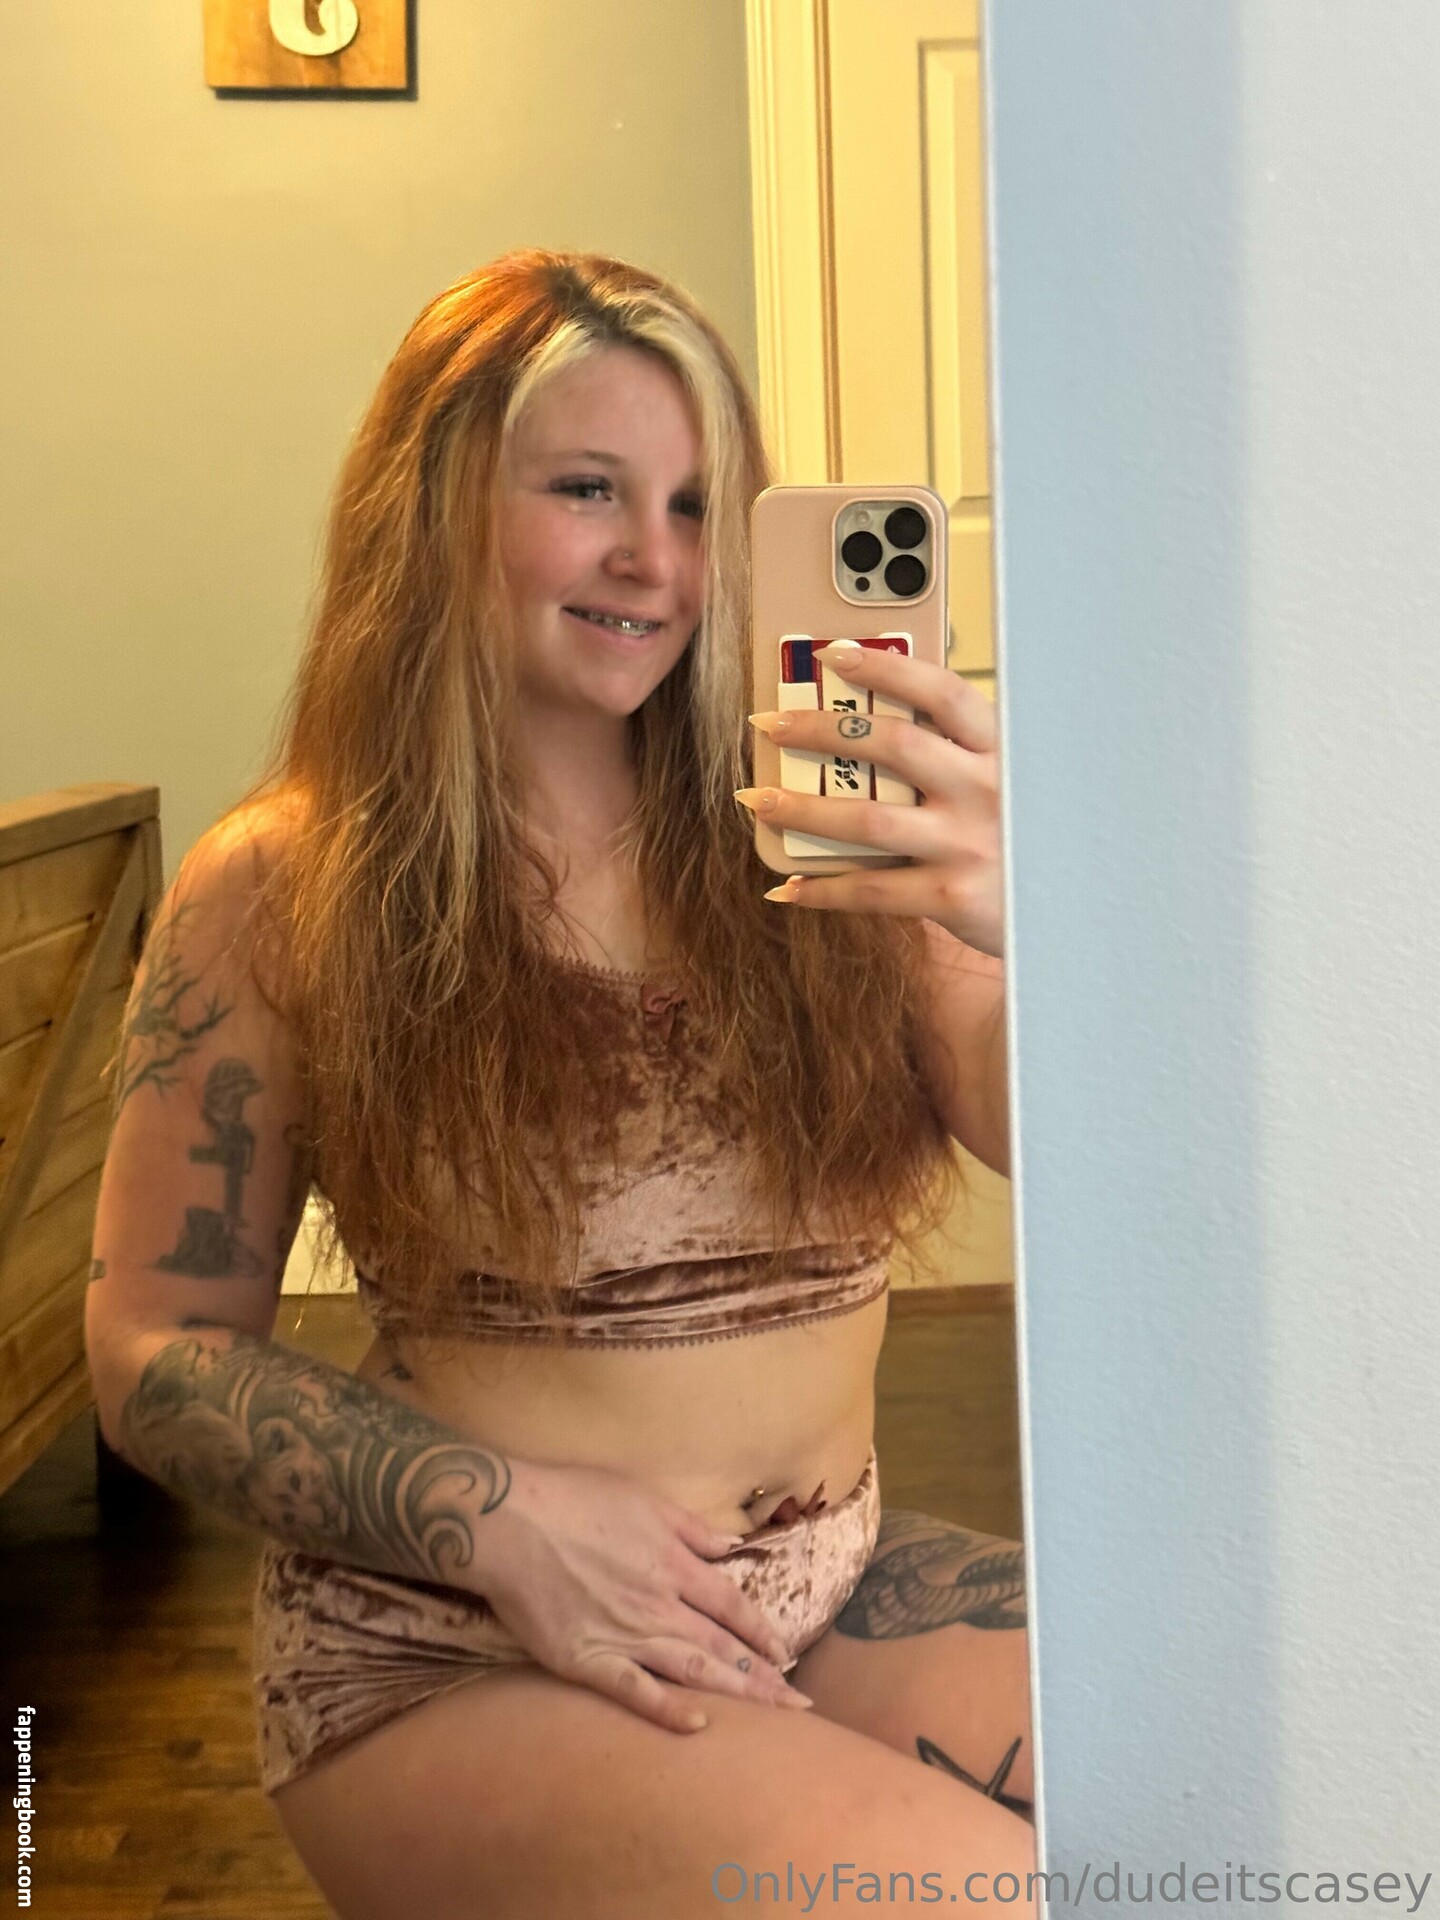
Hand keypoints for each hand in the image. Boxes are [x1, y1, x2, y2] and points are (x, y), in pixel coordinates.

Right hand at [477, 1456, 813, 1733]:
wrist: (511, 1522)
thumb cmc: (575, 1499)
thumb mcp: (644, 1497)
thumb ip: (691, 1527)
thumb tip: (731, 1547)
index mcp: (674, 1562)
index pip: (733, 1604)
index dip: (762, 1630)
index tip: (787, 1652)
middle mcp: (658, 1602)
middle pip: (723, 1644)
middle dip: (764, 1674)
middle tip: (797, 1705)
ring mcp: (625, 1633)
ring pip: (692, 1669)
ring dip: (736, 1693)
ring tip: (770, 1715)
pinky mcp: (588, 1659)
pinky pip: (635, 1691)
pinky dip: (668, 1710)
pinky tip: (699, 1724)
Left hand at [739, 641, 1004, 957]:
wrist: (1077, 911)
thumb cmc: (1023, 837)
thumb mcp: (1009, 780)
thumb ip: (959, 754)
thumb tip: (873, 729)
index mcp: (1000, 749)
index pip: (942, 692)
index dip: (886, 669)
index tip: (834, 655)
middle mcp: (985, 789)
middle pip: (891, 745)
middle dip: (820, 730)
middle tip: (770, 724)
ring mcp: (967, 843)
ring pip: (867, 819)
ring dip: (802, 808)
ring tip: (758, 800)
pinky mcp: (952, 896)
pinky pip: (870, 890)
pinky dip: (821, 889)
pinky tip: (788, 886)